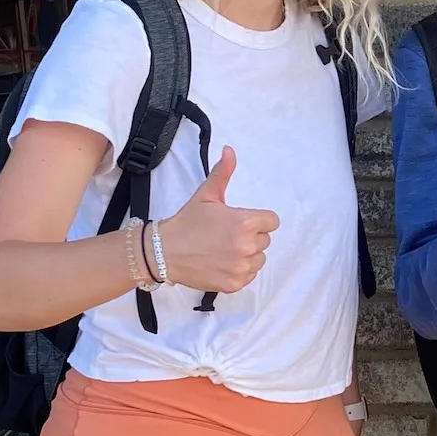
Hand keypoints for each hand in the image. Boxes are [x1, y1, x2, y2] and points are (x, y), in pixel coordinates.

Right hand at [158, 147, 279, 292]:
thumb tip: (230, 150)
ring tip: (224, 249)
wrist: (165, 251)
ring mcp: (241, 268)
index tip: (241, 222)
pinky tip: (222, 263)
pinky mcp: (235, 284)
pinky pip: (249, 275)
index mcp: (245, 223)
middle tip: (226, 235)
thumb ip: (223, 173)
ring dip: (247, 255)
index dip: (258, 220)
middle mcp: (247, 246)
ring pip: (259, 259)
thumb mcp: (206, 195)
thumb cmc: (187, 222)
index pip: (272, 221)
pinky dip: (239, 271)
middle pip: (265, 240)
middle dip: (250, 236)